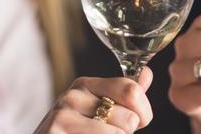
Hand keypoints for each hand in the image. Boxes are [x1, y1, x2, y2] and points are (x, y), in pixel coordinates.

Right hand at [34, 67, 152, 133]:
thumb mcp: (99, 110)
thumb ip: (124, 94)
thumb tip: (147, 73)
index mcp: (85, 84)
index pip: (132, 91)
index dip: (144, 113)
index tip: (137, 123)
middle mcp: (72, 96)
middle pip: (129, 118)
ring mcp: (61, 116)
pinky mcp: (54, 133)